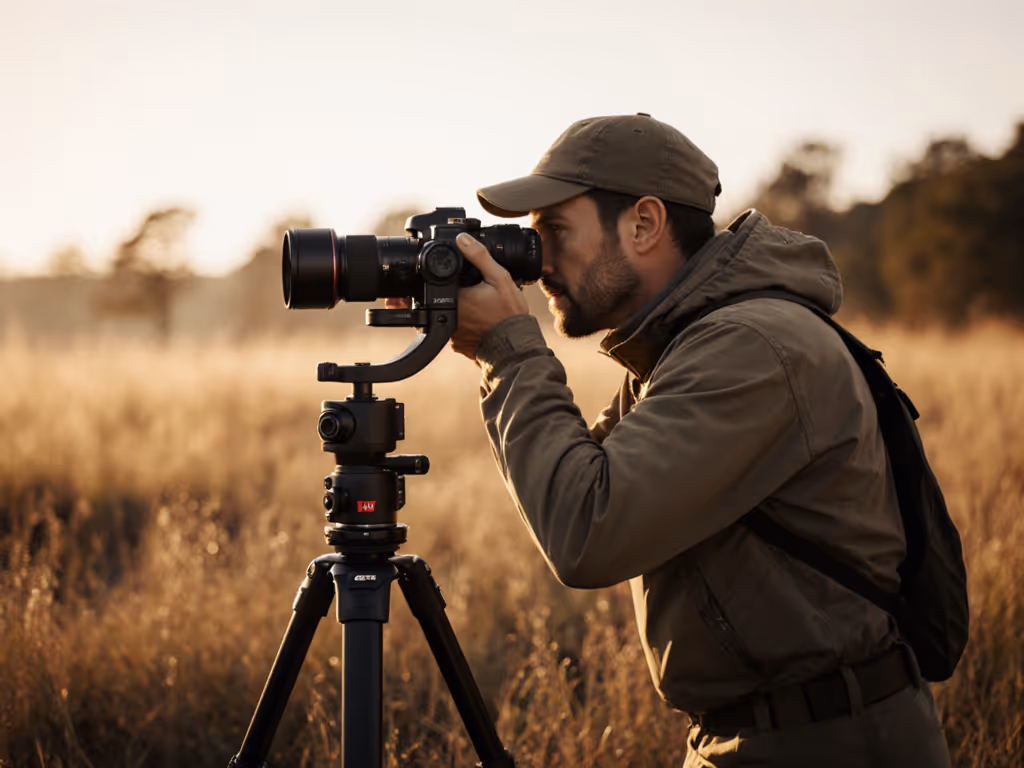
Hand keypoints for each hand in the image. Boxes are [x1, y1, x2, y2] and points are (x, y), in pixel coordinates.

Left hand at [451, 232, 528, 359]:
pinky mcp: (457, 345)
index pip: (444, 281)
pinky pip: (456, 331)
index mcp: (455, 298)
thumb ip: (480, 256)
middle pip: (447, 298)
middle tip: (479, 297)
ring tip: (481, 311)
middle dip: (460, 295)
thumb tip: (462, 238)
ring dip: (462, 311)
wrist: (516, 346)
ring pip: (451, 315)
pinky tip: (479, 324)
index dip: (456, 278)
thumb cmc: (509, 314)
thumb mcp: (499, 278)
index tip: (470, 282)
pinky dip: (465, 327)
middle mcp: (449, 317)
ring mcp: (452, 334)